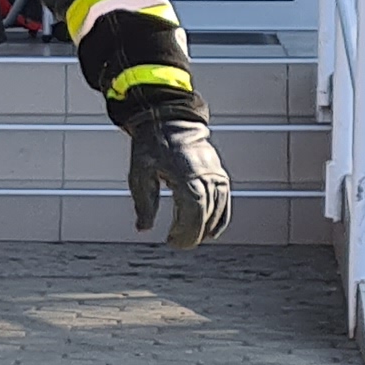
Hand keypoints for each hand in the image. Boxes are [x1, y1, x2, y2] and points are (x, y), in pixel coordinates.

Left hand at [128, 113, 231, 248]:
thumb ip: (144, 204)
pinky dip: (220, 218)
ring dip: (205, 228)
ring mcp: (215, 175)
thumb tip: (143, 228)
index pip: (194, 212)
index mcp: (186, 176)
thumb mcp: (139, 175)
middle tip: (177, 243)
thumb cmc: (150, 147)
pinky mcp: (219, 173)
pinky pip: (225, 200)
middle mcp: (206, 176)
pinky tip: (210, 231)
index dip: (186, 231)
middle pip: (206, 214)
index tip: (172, 241)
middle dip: (193, 234)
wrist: (168, 121)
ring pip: (218, 209)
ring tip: (187, 238)